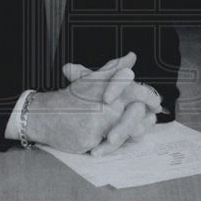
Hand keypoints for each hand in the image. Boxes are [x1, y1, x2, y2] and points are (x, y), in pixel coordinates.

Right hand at [25, 53, 158, 153]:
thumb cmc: (71, 99)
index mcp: (105, 86)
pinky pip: (111, 144)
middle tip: (153, 117)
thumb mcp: (91, 80)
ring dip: (137, 130)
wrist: (44, 116)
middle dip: (146, 115)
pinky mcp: (90, 137)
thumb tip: (131, 57)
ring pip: (128, 128)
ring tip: (140, 131)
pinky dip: (118, 143)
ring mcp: (97, 120)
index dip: (149, 96)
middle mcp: (102, 102)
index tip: (156, 103)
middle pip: (136, 110)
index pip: (134, 89)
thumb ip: (114, 70)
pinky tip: (122, 141)